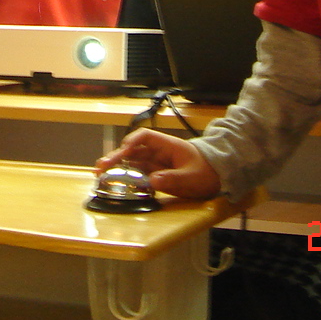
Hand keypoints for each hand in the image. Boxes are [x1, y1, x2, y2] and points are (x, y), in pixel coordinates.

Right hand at [95, 128, 220, 198]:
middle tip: (101, 166)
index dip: (132, 142)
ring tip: (101, 173)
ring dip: (118, 166)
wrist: (219, 176)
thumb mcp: (192, 177)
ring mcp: (158, 163)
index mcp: (168, 146)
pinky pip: (140, 174)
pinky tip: (116, 181)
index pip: (146, 137)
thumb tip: (152, 181)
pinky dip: (127, 176)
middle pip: (134, 151)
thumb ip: (173, 179)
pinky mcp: (158, 174)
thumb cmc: (208, 171)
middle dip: (117, 156)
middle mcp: (159, 153)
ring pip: (133, 162)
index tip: (123, 151)